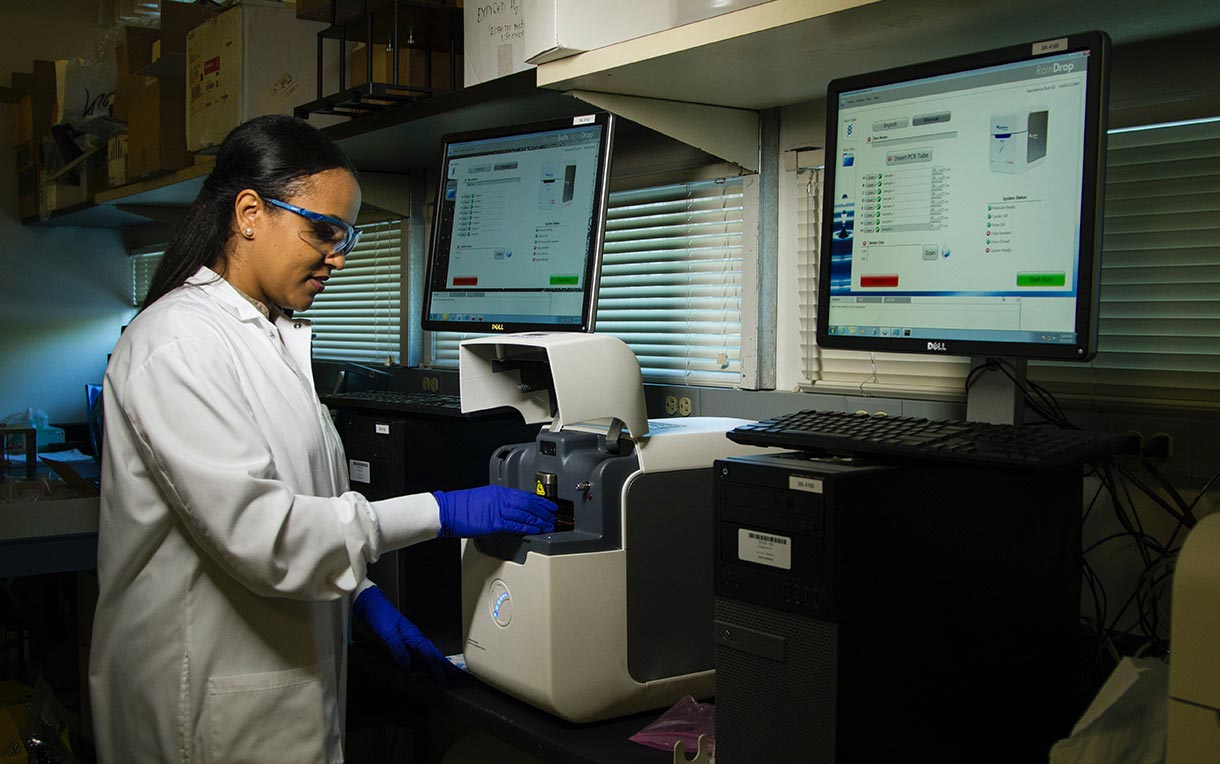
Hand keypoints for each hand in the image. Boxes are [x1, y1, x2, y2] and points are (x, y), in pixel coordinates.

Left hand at [353, 585, 455, 680]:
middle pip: (432, 653)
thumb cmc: (381, 614)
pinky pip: (417, 652)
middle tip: (453, 673)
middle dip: (443, 663)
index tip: (441, 675)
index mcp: (413, 634)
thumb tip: (405, 663)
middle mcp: (414, 637)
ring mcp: (410, 638)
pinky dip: (424, 660)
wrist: (372, 606)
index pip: (428, 652)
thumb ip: (398, 648)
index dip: (435, 665)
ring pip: (426, 653)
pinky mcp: (403, 640)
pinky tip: (423, 665)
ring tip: (443, 671)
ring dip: (435, 662)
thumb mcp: (389, 633)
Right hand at [434, 485, 556, 538]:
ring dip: (540, 521)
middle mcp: (502, 499)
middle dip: (544, 511)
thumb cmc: (462, 506)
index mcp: (500, 491)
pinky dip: (528, 528)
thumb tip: (513, 511)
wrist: (448, 510)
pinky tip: (536, 531)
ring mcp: (499, 510)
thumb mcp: (485, 498)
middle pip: (530, 504)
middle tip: (554, 516)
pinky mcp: (494, 523)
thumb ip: (500, 503)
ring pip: (526, 515)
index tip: (550, 506)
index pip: (526, 495)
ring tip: (549, 526)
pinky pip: (516, 525)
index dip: (541, 502)